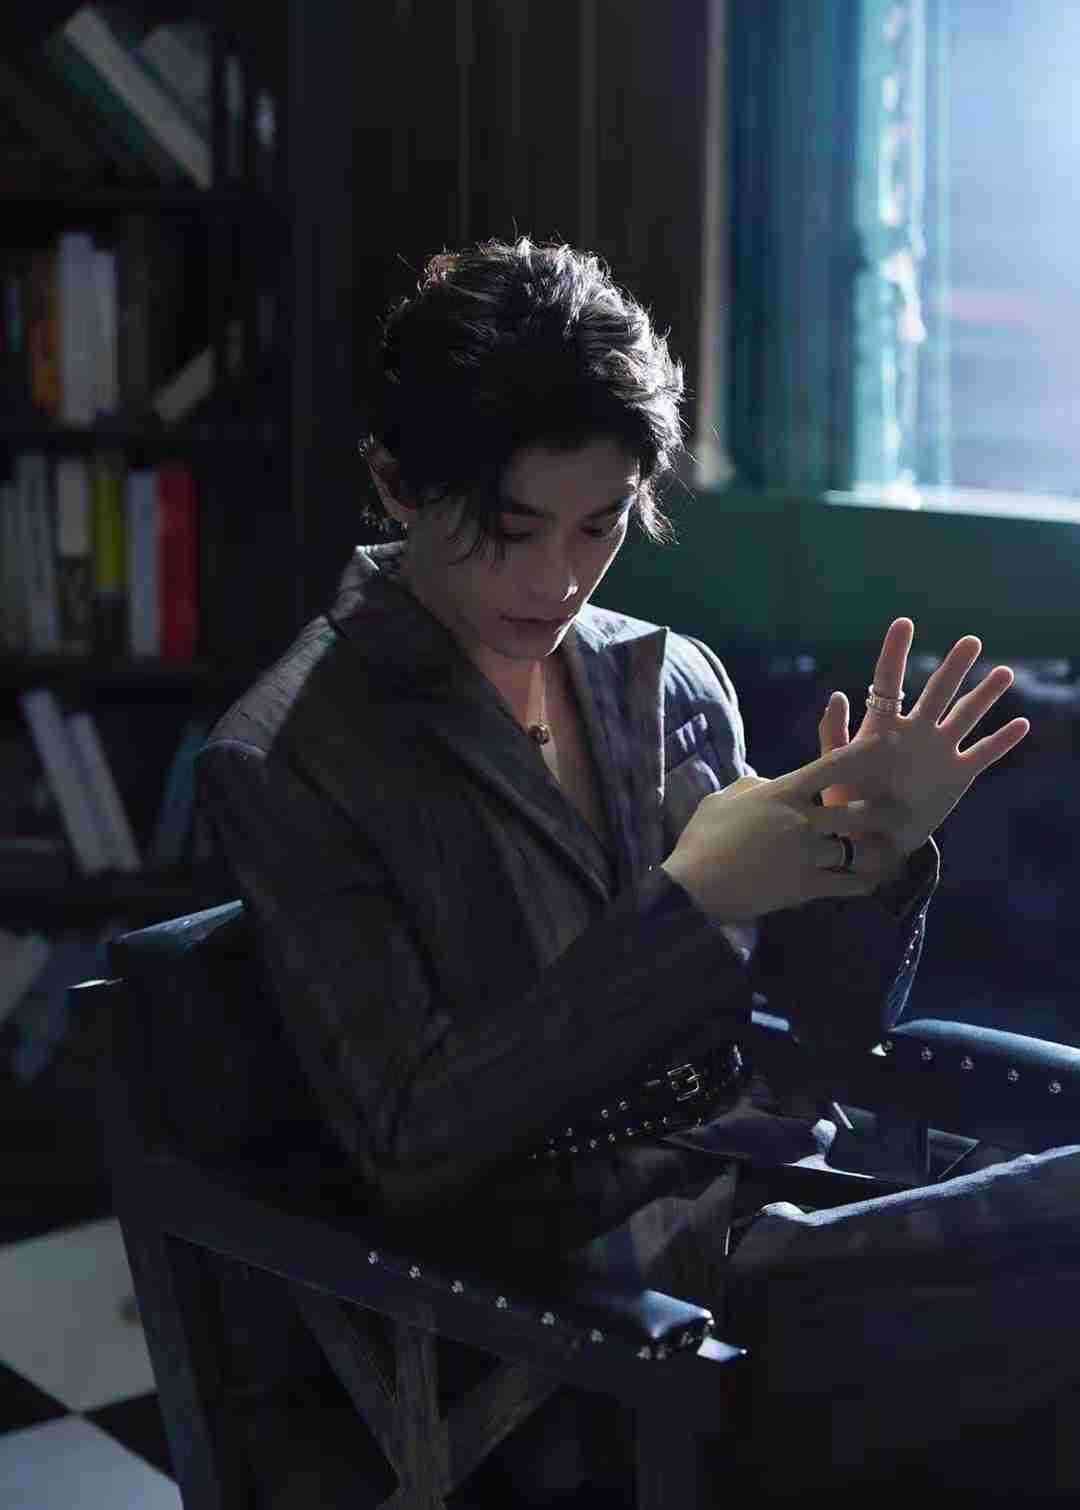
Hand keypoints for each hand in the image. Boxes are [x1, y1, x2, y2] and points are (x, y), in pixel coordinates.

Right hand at [661, 736, 908, 923]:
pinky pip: (849, 883)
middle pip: (858, 811)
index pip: (832, 766)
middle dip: (883, 811)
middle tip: (897, 812)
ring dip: (876, 850)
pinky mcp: (806, 887)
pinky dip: (865, 881)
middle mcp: (801, 821)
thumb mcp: (723, 799)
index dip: (865, 754)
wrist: (694, 888)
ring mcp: (806, 855)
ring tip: (890, 850)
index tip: (890, 745)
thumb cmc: (702, 839)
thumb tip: (769, 782)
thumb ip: (752, 785)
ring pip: (858, 849)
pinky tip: (873, 879)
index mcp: (781, 792)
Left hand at [817, 617, 1030, 857]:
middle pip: (937, 692)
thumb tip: (837, 694)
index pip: (888, 682)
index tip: (903, 622)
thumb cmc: (843, 801)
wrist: (868, 840)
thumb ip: (833, 732)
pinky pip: (983, 754)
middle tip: (971, 641)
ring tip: (1005, 673)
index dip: (894, 652)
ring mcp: (938, 751)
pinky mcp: (956, 775)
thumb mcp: (833, 767)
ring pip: (965, 716)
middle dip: (955, 667)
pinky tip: (1021, 724)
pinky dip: (1001, 741)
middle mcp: (914, 732)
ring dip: (985, 696)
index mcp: (882, 726)